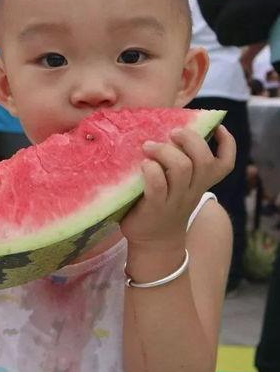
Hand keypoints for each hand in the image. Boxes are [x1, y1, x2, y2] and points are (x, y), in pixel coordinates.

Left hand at [120, 125, 235, 249]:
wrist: (154, 243)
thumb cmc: (162, 206)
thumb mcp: (179, 187)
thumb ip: (178, 166)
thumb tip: (165, 133)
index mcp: (201, 184)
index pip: (225, 165)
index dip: (227, 144)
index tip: (218, 127)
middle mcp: (192, 191)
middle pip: (203, 160)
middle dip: (189, 139)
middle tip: (171, 133)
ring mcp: (175, 200)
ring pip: (182, 168)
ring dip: (165, 151)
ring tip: (148, 146)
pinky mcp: (155, 208)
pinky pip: (157, 185)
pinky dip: (150, 169)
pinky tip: (144, 164)